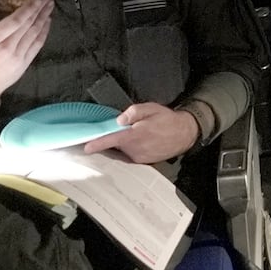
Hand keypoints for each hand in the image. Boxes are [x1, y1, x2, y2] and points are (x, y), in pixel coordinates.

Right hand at [0, 0, 51, 116]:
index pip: (16, 20)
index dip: (29, 8)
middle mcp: (6, 47)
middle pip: (28, 25)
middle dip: (39, 9)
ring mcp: (17, 57)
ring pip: (35, 34)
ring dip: (44, 18)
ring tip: (50, 6)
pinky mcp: (25, 64)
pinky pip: (37, 45)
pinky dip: (44, 32)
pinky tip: (47, 22)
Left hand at [83, 103, 199, 164]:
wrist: (184, 134)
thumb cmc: (167, 120)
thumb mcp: (151, 108)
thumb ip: (133, 112)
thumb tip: (119, 120)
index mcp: (136, 135)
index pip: (112, 140)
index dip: (97, 144)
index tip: (86, 147)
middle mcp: (136, 149)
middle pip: (115, 145)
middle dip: (113, 137)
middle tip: (124, 128)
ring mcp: (140, 157)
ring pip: (122, 150)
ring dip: (123, 143)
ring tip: (138, 134)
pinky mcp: (143, 161)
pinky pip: (130, 154)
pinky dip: (130, 147)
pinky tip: (142, 141)